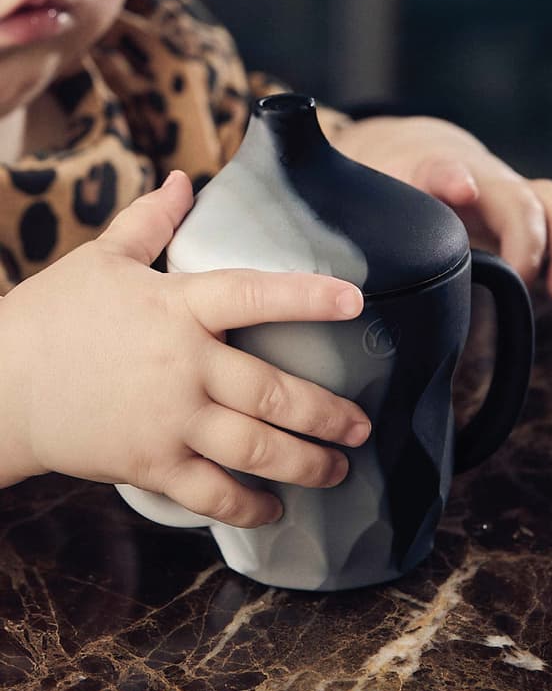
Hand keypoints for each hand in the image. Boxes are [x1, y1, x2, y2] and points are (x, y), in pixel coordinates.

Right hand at [0, 172, 370, 524]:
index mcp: (175, 306)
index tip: (356, 303)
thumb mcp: (100, 259)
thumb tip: (183, 181)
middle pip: (272, 392)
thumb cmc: (50, 317)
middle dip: (327, 413)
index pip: (253, 293)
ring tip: (339, 469)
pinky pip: (211, 493)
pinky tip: (273, 510)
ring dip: (306, 463)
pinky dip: (247, 507)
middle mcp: (182, 365)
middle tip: (362, 426)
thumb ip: (148, 221)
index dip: (308, 297)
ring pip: (255, 448)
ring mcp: (168, 420)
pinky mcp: (149, 464)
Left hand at [329, 115, 551, 301]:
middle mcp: (490, 182)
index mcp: (440, 173)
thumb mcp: (377, 194)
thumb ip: (394, 202)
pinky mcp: (534, 221)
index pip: (446, 170)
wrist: (411, 154)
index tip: (461, 190)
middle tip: (525, 281)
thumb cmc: (391, 183)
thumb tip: (436, 209)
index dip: (451, 179)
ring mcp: (518, 200)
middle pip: (527, 196)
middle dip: (533, 238)